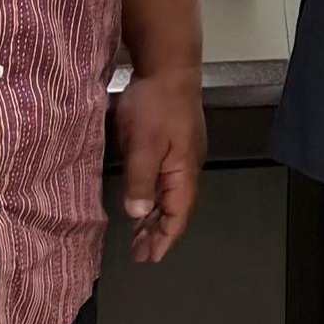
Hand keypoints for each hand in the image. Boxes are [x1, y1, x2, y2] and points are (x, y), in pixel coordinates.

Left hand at [113, 65, 204, 262]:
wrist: (169, 65)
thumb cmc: (157, 104)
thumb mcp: (144, 145)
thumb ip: (140, 180)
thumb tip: (136, 214)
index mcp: (184, 172)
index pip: (178, 215)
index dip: (164, 238)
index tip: (149, 258)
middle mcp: (187, 167)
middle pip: (176, 208)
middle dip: (158, 232)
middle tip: (139, 253)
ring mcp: (181, 154)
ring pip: (169, 194)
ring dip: (154, 215)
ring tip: (138, 234)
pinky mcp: (172, 142)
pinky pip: (164, 180)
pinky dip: (152, 196)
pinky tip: (141, 198)